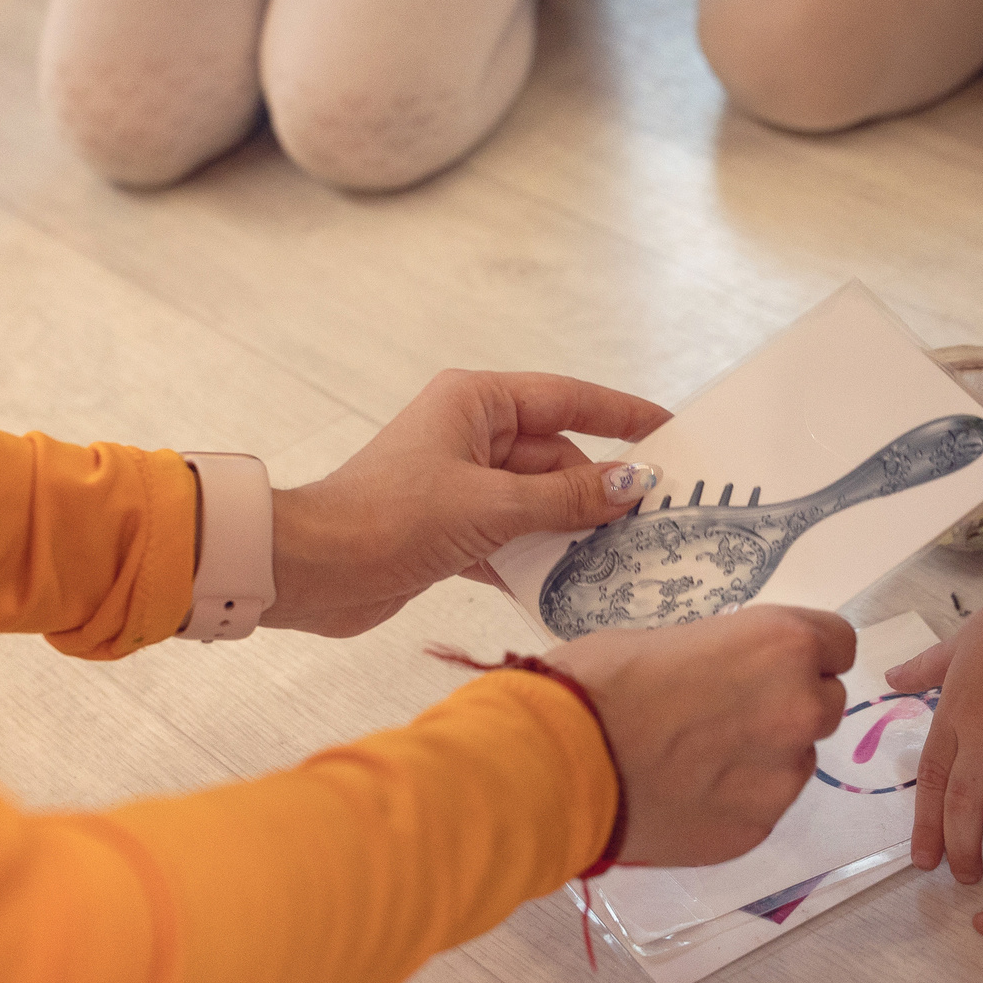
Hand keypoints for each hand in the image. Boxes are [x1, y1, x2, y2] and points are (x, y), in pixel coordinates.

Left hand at [261, 370, 668, 636]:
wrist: (311, 572)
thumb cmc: (388, 518)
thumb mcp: (489, 506)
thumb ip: (565, 499)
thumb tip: (630, 485)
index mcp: (476, 403)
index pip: (567, 397)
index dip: (622, 413)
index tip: (671, 429)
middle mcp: (471, 434)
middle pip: (557, 456)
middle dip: (598, 490)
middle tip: (655, 520)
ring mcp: (462, 482)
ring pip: (538, 501)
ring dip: (571, 530)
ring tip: (625, 557)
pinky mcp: (452, 528)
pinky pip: (514, 535)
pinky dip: (537, 558)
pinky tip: (571, 585)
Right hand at [552, 607, 856, 865]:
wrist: (555, 764)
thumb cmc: (599, 680)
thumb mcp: (673, 638)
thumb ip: (728, 657)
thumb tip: (735, 676)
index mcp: (782, 646)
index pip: (839, 644)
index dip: (804, 653)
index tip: (770, 664)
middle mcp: (798, 709)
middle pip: (825, 704)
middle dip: (787, 705)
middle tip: (726, 713)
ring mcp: (781, 778)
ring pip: (794, 761)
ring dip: (762, 757)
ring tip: (694, 760)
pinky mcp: (755, 830)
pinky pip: (760, 806)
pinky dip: (733, 800)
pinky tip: (683, 794)